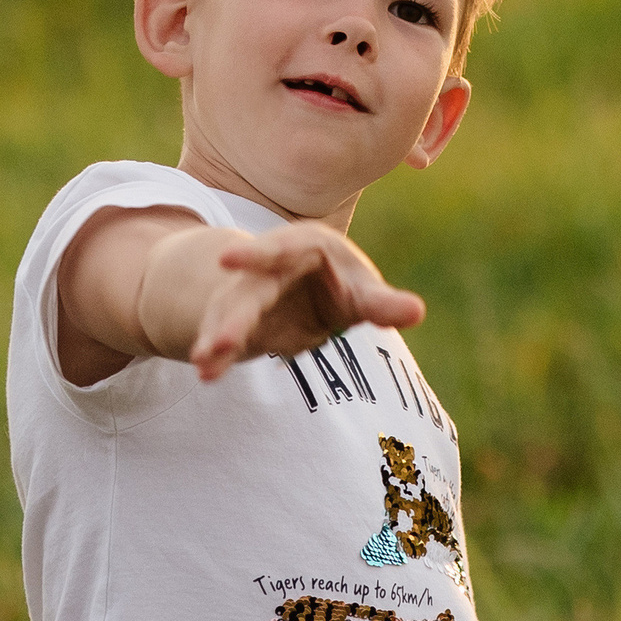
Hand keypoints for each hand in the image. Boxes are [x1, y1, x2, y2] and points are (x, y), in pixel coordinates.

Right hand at [185, 222, 425, 380]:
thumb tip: (416, 312)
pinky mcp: (237, 321)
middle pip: (249, 290)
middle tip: (220, 340)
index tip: (227, 260)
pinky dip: (215, 354)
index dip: (256, 254)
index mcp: (305, 247)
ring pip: (229, 315)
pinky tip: (207, 374)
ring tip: (204, 364)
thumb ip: (382, 305)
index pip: (281, 247)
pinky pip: (224, 336)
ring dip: (216, 338)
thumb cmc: (339, 285)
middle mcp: (269, 267)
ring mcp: (249, 294)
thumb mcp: (362, 294)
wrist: (305, 290)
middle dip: (233, 315)